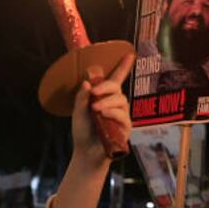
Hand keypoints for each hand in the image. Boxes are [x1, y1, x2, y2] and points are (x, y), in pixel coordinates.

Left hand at [71, 51, 133, 166]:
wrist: (86, 153)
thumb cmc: (83, 131)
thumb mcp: (78, 112)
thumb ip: (82, 97)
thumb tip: (87, 82)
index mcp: (105, 97)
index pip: (116, 79)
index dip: (123, 67)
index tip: (130, 54)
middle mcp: (116, 104)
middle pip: (116, 88)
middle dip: (106, 87)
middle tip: (93, 93)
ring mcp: (122, 115)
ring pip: (119, 101)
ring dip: (106, 102)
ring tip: (95, 109)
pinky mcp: (125, 127)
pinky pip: (122, 115)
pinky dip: (112, 113)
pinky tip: (103, 115)